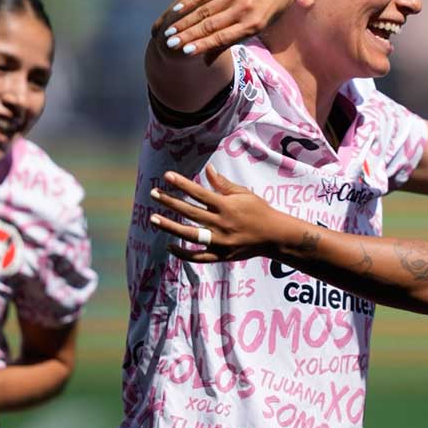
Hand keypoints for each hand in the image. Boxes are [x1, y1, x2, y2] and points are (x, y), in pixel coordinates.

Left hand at [149, 167, 285, 262]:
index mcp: (226, 206)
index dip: (182, 184)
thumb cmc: (259, 211)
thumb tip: (208, 170)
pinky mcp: (220, 255)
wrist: (274, 236)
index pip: (199, 193)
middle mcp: (221, 223)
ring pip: (189, 234)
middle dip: (170, 202)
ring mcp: (220, 241)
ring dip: (170, 226)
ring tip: (153, 219)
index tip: (167, 176)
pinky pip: (198, 256)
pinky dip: (183, 253)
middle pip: (190, 212)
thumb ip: (223, 184)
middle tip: (153, 194)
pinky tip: (170, 245)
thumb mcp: (244, 194)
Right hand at [154, 0, 299, 56]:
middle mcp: (244, 8)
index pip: (222, 37)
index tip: (184, 52)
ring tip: (169, 32)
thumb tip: (205, 61)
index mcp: (252, 25)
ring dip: (185, 21)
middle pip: (210, 24)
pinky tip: (176, 9)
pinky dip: (189, 1)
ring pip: (204, 9)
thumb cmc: (267, 9)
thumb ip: (231, 41)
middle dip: (188, 35)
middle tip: (169, 45)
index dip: (202, 44)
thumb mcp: (256, 28)